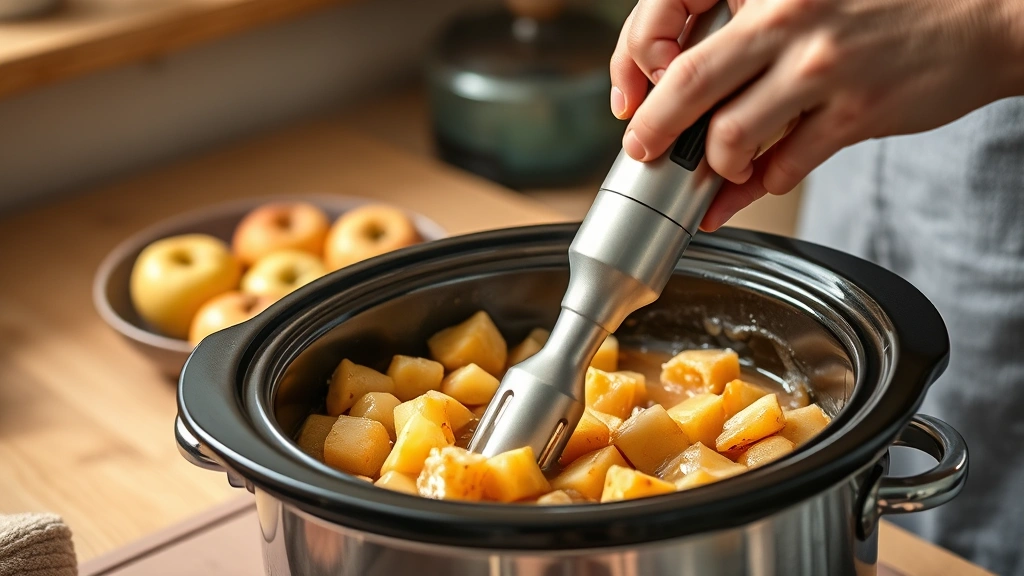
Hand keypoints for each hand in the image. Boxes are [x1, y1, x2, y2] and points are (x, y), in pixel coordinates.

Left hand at [610, 0, 1023, 229]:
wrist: (981, 12)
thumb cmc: (881, 2)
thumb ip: (745, 34)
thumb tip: (678, 90)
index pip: (670, 13)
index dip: (634, 59)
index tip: (631, 95)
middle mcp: (788, 12)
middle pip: (686, 80)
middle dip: (653, 129)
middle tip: (643, 151)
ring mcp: (822, 64)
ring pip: (730, 134)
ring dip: (717, 164)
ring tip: (723, 167)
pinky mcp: (855, 111)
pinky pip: (784, 166)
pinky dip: (761, 185)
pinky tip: (762, 180)